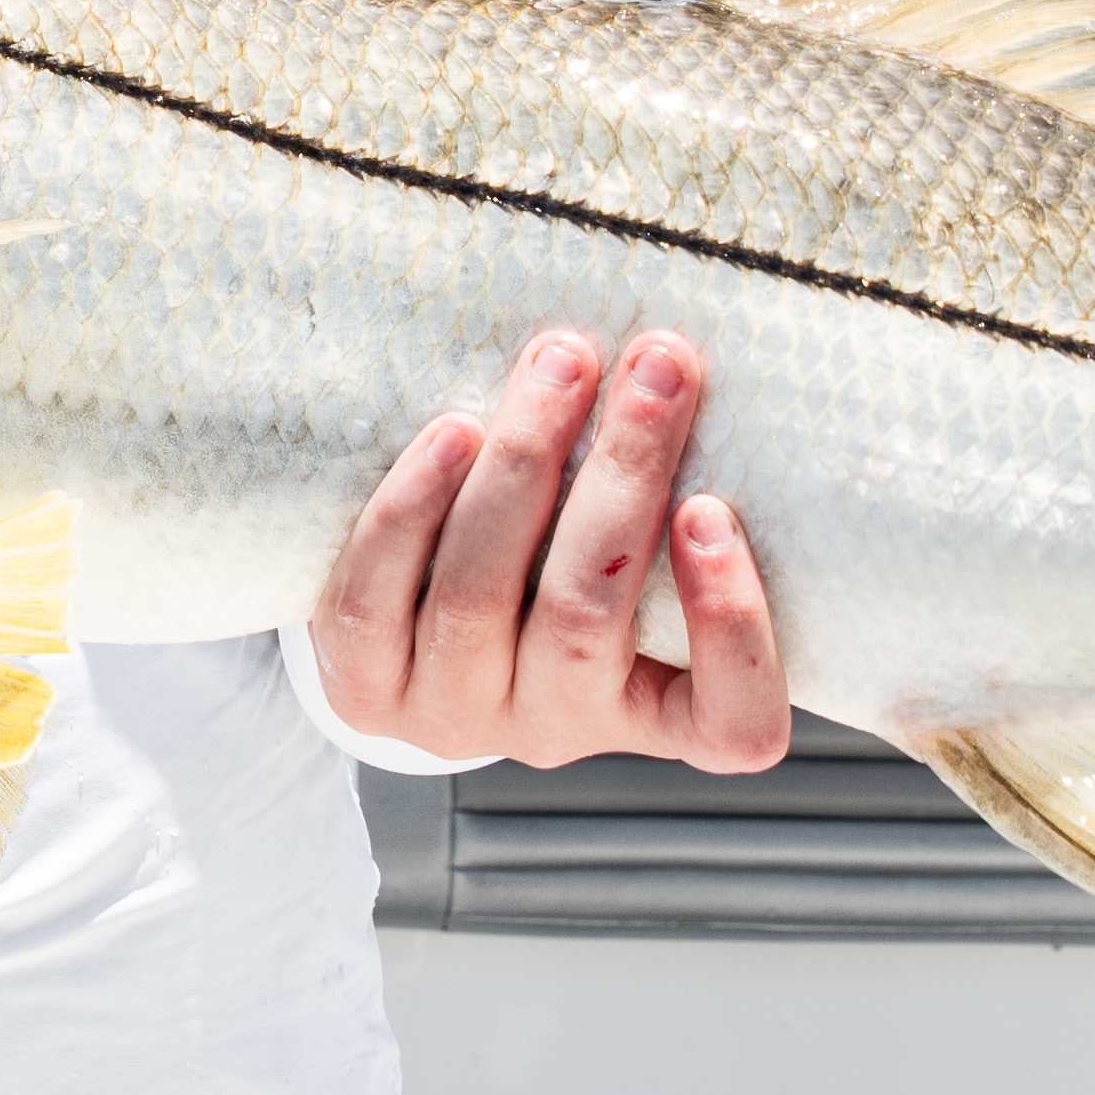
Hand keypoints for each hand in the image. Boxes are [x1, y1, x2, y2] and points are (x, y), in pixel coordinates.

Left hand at [312, 327, 792, 768]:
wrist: (421, 610)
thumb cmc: (565, 554)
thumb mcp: (641, 547)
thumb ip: (672, 494)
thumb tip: (694, 367)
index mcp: (658, 713)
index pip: (732, 722)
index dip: (731, 630)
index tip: (711, 511)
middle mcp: (557, 727)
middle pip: (586, 621)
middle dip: (623, 475)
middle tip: (658, 368)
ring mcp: (454, 714)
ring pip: (477, 598)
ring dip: (520, 465)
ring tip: (561, 367)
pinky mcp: (362, 690)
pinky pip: (376, 596)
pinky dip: (415, 506)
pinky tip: (455, 432)